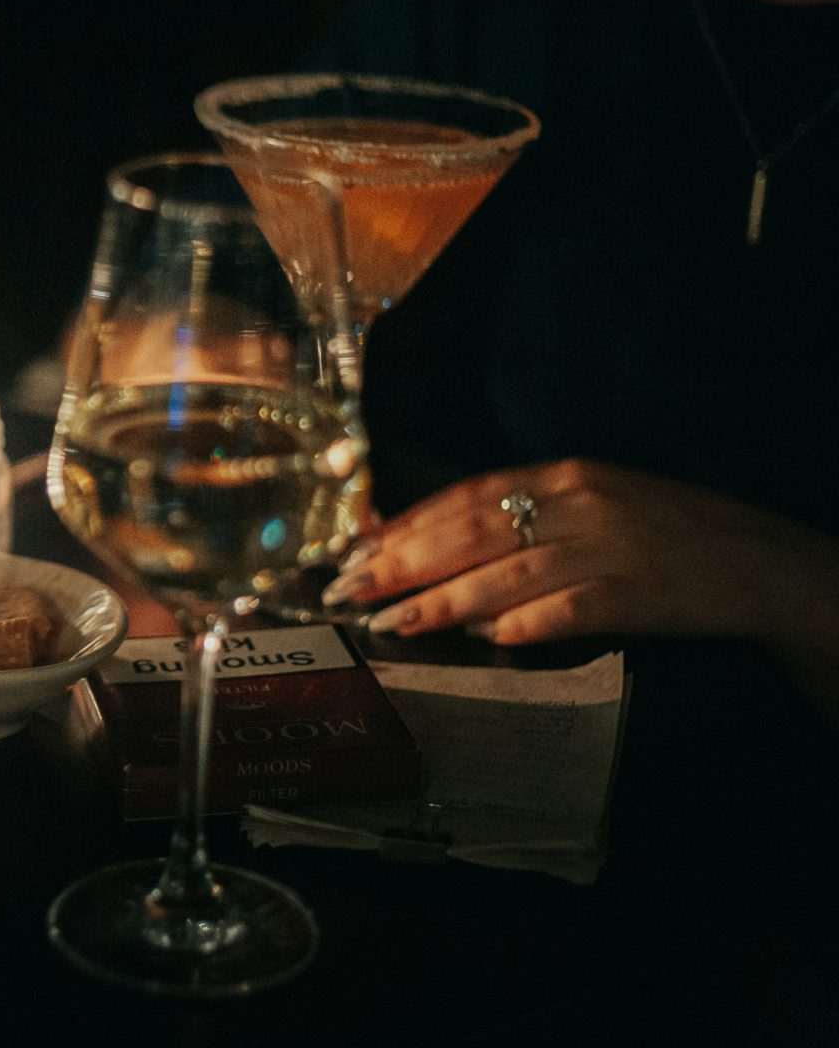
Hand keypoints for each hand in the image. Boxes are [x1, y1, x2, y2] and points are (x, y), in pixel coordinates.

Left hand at [319, 458, 838, 647]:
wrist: (763, 560)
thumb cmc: (663, 532)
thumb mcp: (589, 503)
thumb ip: (518, 515)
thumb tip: (433, 540)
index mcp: (565, 475)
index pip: (468, 496)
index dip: (407, 523)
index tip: (355, 549)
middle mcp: (582, 503)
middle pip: (475, 531)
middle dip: (404, 562)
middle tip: (350, 589)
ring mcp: (612, 547)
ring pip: (510, 572)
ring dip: (446, 599)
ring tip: (395, 622)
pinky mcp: (642, 592)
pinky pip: (573, 608)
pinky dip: (527, 622)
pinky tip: (488, 639)